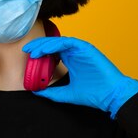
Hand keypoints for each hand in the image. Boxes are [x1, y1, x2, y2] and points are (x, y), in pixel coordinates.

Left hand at [22, 37, 137, 117]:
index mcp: (71, 60)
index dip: (40, 52)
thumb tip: (36, 92)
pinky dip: (56, 44)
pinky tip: (46, 49)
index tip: (28, 56)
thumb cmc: (94, 94)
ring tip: (33, 51)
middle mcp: (74, 53)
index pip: (52, 52)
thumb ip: (52, 92)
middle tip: (27, 49)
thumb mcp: (67, 93)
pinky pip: (68, 42)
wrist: (111, 96)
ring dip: (45, 44)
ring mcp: (80, 50)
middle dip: (39, 46)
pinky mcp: (86, 48)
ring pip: (59, 41)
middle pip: (53, 44)